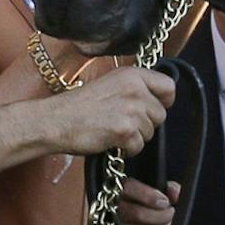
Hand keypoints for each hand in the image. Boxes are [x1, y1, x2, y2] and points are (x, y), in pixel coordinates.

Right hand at [55, 66, 173, 156]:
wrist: (55, 120)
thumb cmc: (80, 105)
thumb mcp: (110, 83)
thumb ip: (135, 87)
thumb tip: (157, 100)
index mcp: (133, 75)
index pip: (169, 87)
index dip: (164, 101)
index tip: (153, 107)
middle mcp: (136, 90)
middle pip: (160, 114)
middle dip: (145, 123)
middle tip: (123, 123)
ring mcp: (131, 110)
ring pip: (150, 132)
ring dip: (135, 137)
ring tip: (113, 131)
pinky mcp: (125, 131)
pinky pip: (138, 147)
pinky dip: (126, 149)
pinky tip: (110, 141)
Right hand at [119, 177, 179, 224]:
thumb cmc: (151, 206)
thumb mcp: (159, 192)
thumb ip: (169, 189)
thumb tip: (174, 192)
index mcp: (120, 191)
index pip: (129, 189)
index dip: (149, 195)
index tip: (165, 201)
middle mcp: (114, 211)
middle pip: (139, 214)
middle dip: (163, 215)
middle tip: (171, 213)